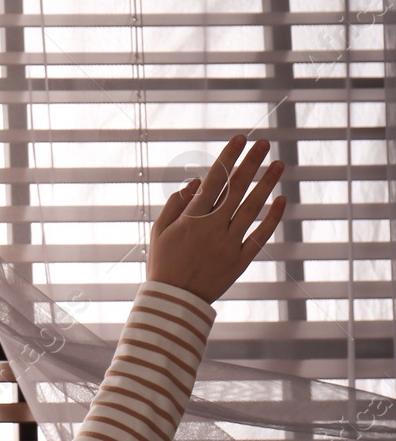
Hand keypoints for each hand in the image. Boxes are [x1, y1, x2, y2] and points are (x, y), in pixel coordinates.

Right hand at [147, 133, 286, 304]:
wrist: (174, 301)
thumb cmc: (163, 263)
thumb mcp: (158, 231)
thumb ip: (175, 204)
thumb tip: (195, 181)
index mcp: (191, 219)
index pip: (214, 180)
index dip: (227, 158)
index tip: (240, 139)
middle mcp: (212, 228)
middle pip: (236, 189)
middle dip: (250, 163)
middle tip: (263, 143)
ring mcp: (229, 244)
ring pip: (252, 208)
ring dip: (266, 184)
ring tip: (278, 164)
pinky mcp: (240, 260)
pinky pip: (260, 235)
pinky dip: (272, 217)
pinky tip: (281, 199)